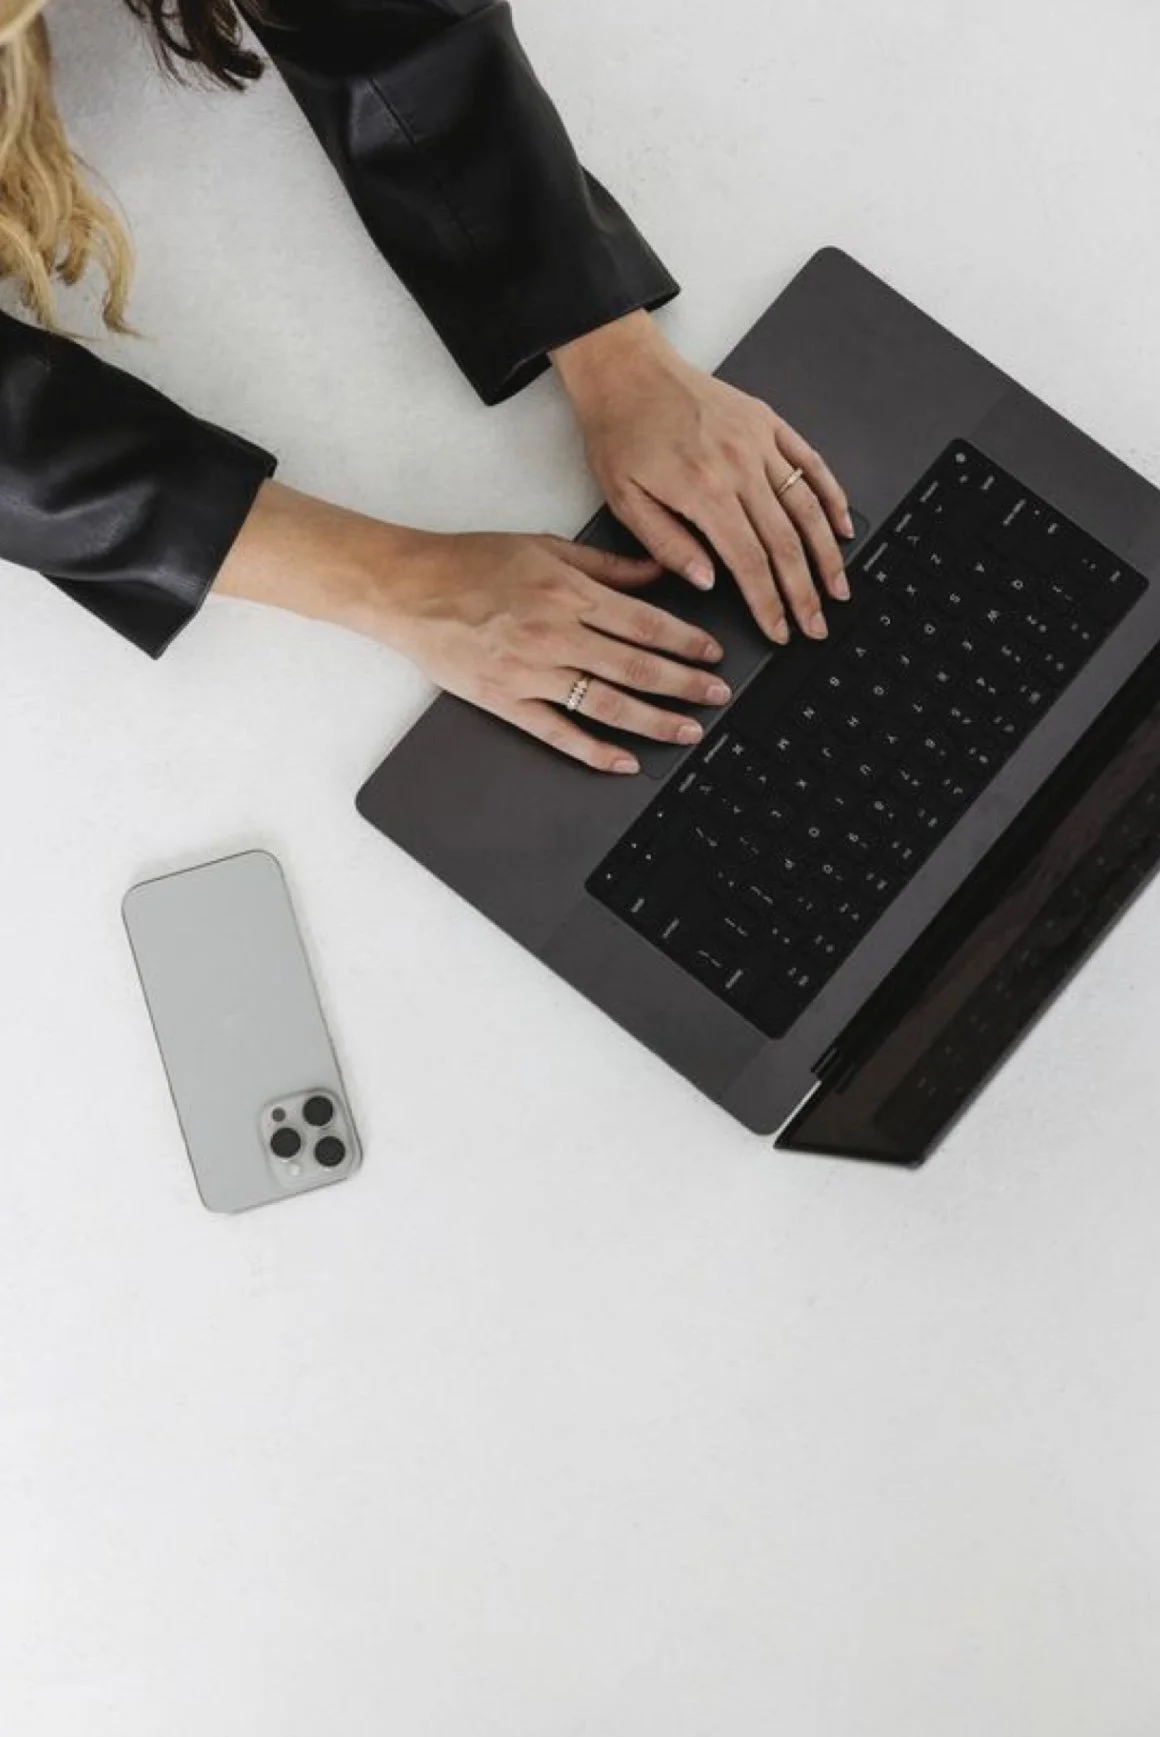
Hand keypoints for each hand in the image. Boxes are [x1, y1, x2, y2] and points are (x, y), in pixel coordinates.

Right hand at [214, 484, 731, 773]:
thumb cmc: (470, 562)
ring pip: (606, 703)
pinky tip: (624, 762)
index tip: (713, 656)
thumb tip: (659, 572)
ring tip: (688, 731)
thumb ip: (607, 565)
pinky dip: (595, 750)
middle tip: (717, 697)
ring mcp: (530, 672)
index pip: (644, 623)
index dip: (686, 643)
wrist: (407, 588)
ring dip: (654, 721)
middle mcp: (555, 633)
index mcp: (568, 591)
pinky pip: (559, 732)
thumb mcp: (545, 546)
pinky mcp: (506, 701)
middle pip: (635, 666)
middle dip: (685, 684)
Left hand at [552, 310, 854, 643]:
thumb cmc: (619, 433)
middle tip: (817, 625)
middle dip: (805, 592)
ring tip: (838, 588)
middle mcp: (739, 464)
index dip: (769, 603)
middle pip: (786, 542)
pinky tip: (842, 526)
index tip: (780, 631)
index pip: (749, 561)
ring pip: (807, 507)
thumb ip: (667, 545)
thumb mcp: (625, 501)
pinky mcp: (768, 423)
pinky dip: (832, 496)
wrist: (625, 372)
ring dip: (828, 554)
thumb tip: (707, 581)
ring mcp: (759, 441)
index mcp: (702, 489)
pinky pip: (810, 463)